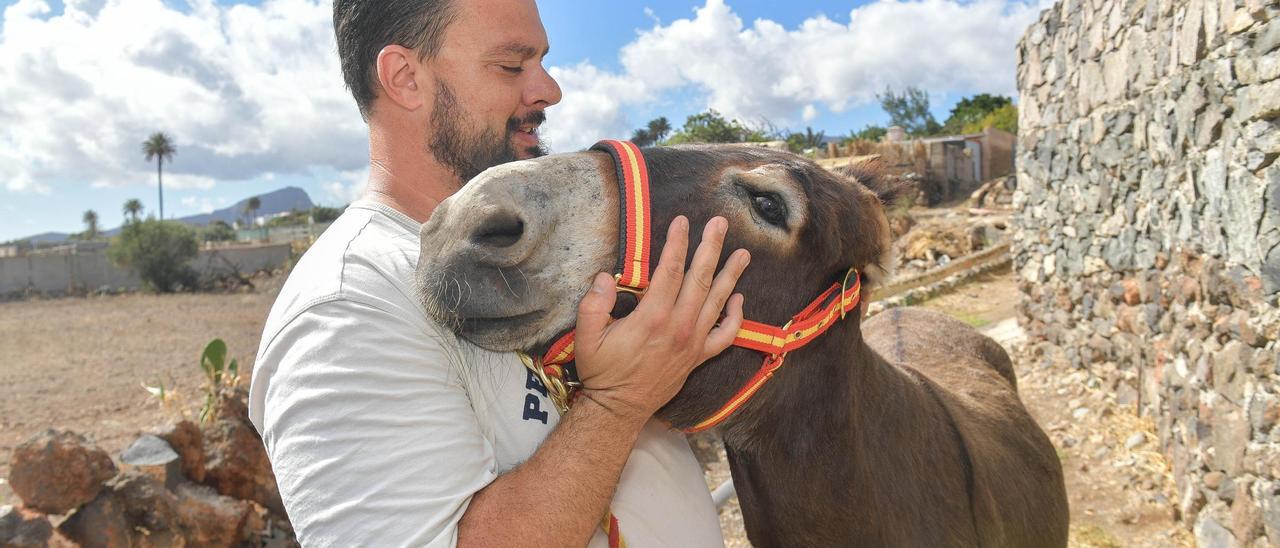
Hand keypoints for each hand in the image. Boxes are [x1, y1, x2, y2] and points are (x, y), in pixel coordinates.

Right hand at [573, 216, 748, 421]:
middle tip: (720, 223)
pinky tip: (738, 298)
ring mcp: (692, 342)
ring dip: (731, 275)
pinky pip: (725, 335)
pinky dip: (735, 317)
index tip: (681, 221)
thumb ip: (593, 305)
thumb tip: (604, 277)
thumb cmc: (602, 371)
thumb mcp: (586, 337)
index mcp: (652, 317)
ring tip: (743, 253)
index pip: (670, 271)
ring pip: (717, 302)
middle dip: (710, 247)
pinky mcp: (698, 357)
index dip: (677, 243)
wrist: (620, 408)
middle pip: (700, 279)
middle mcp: (679, 326)